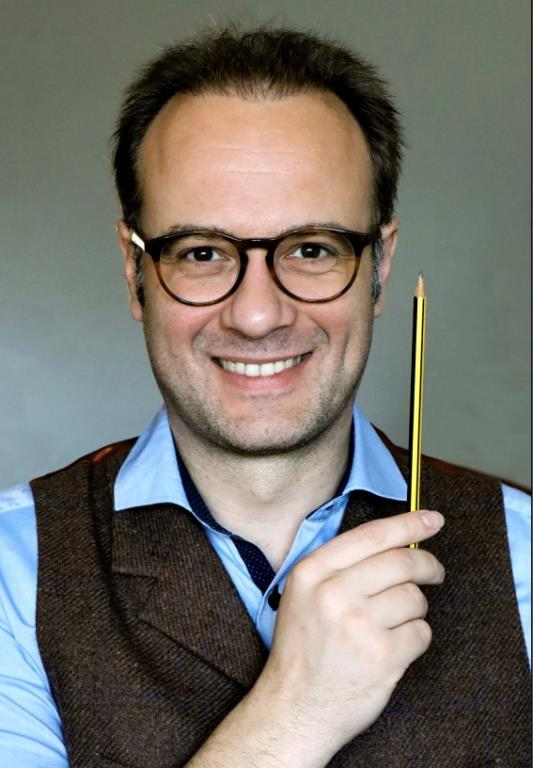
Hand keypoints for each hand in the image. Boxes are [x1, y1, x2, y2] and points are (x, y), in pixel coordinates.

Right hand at [254, 510, 444, 761]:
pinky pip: (420, 632)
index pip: (372, 536)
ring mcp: (358, 626)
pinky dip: (415, 638)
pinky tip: (394, 648)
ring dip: (415, 609)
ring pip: (414, 597)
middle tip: (435, 572)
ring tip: (395, 623)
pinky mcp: (381, 657)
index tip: (432, 519)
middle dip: (427, 565)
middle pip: (401, 562)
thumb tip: (397, 540)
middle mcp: (333, 593)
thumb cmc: (304, 647)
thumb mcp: (304, 593)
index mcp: (312, 571)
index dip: (408, 524)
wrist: (295, 707)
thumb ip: (341, 565)